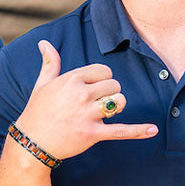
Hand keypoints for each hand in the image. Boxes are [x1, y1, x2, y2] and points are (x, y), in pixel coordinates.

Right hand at [13, 40, 157, 160]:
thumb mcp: (42, 84)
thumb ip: (50, 62)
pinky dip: (138, 131)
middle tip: (96, 103)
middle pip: (115, 86)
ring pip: (119, 102)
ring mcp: (87, 114)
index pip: (104, 71)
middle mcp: (81, 94)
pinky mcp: (93, 134)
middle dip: (110, 94)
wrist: (32, 142)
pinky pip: (121, 130)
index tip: (93, 89)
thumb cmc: (37, 111)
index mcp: (72, 79)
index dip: (103, 80)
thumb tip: (44, 43)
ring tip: (105, 112)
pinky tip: (153, 130)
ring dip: (116, 106)